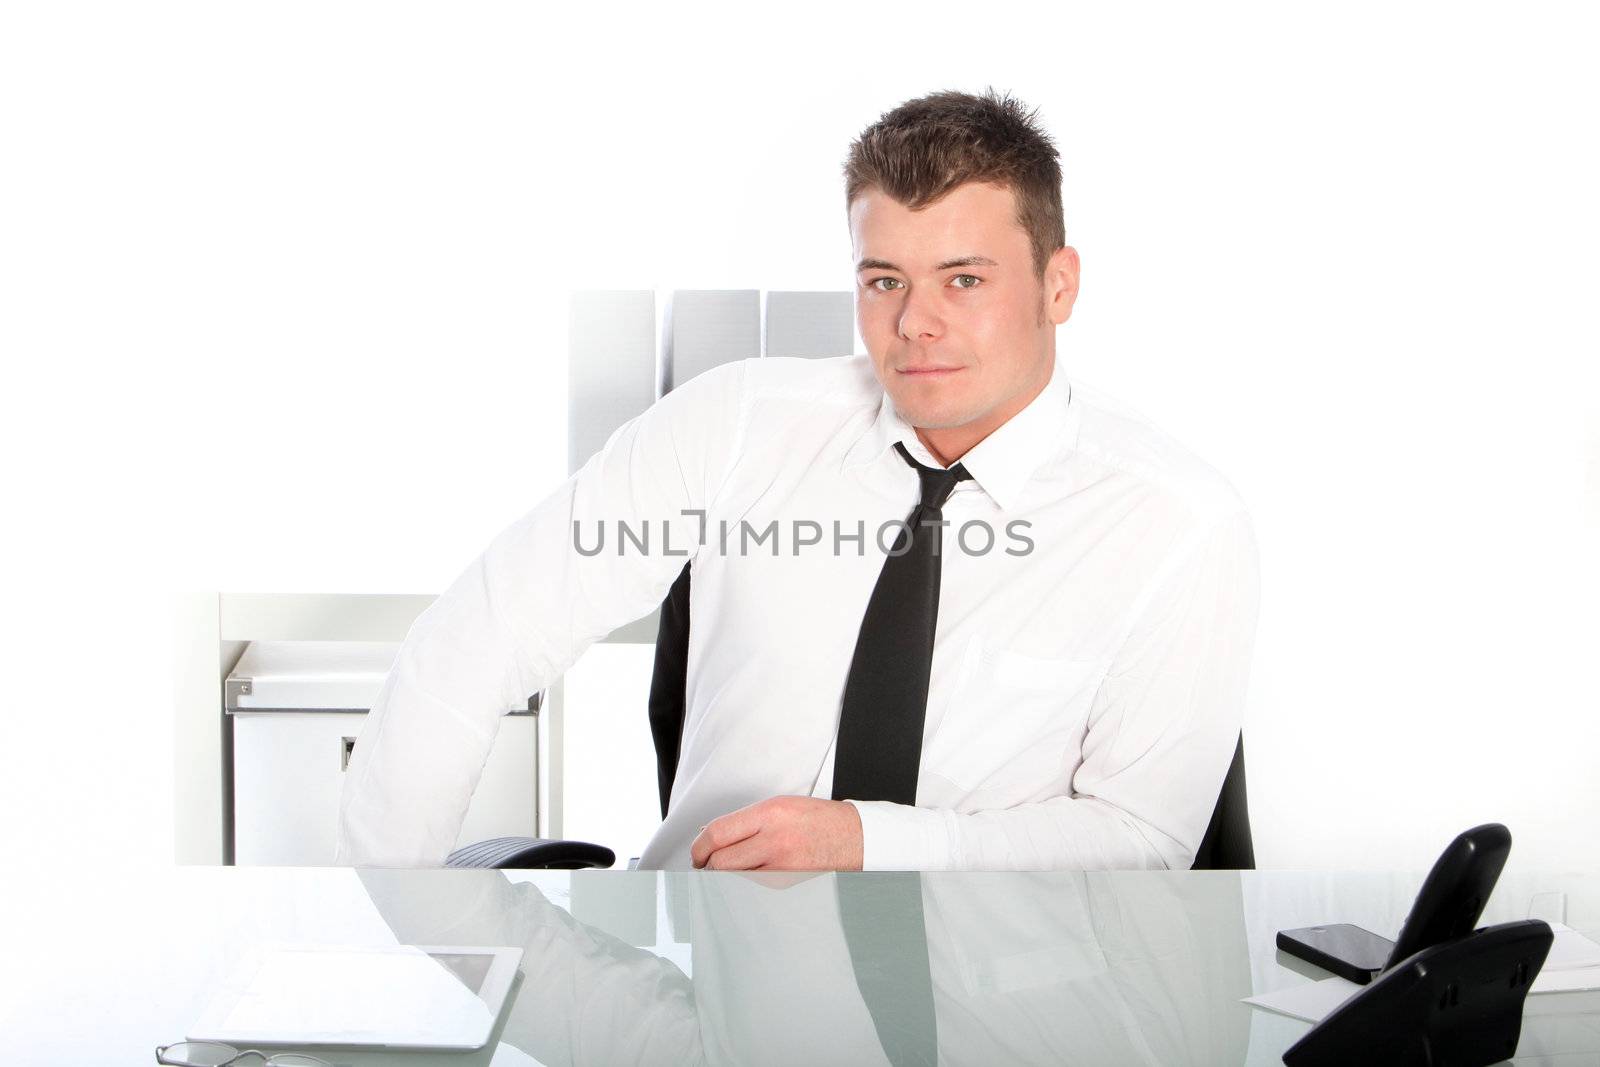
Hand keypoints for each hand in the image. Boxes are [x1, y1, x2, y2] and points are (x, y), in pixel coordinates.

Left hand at [690, 796, 862, 870]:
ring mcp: (780, 867)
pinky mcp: (784, 884)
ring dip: (724, 873)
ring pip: (732, 877)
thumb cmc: (818, 819)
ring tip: (729, 864)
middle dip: (707, 864)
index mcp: (770, 814)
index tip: (698, 851)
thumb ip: (745, 820)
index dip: (699, 846)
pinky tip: (752, 869)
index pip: (717, 833)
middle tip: (705, 862)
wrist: (853, 838)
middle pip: (719, 862)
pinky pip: (750, 884)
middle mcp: (774, 840)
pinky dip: (744, 879)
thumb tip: (711, 835)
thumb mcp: (780, 805)